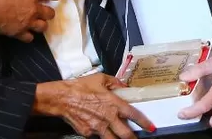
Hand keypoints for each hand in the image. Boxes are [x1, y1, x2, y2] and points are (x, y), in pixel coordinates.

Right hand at [0, 0, 57, 42]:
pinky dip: (28, 36)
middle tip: (45, 13)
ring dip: (41, 25)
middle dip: (49, 13)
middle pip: (50, 13)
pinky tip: (26, 33)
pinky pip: (30, 38)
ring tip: (37, 24)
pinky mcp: (20, 33)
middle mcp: (33, 9)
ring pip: (43, 27)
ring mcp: (28, 22)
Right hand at [33, 73, 155, 138]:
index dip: (144, 123)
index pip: (133, 115)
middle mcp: (108, 118)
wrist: (61, 98)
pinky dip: (99, 135)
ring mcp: (97, 128)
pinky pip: (97, 137)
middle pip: (126, 135)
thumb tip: (124, 86)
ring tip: (120, 138)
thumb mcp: (100, 79)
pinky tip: (98, 130)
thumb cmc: (80, 86)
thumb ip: (115, 83)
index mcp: (113, 104)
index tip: (151, 128)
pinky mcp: (87, 133)